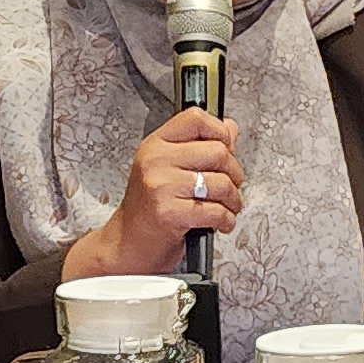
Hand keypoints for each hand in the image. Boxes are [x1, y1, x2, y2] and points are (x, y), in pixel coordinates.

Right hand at [64, 108, 242, 277]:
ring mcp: (160, 186)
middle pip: (218, 151)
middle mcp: (156, 161)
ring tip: (227, 206)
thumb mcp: (169, 168)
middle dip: (234, 173)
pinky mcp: (169, 212)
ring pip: (221, 183)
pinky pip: (216, 211)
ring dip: (233, 200)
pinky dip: (226, 219)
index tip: (226, 147)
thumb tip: (230, 128)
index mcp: (156, 144)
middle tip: (230, 186)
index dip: (220, 131)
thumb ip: (200, 146)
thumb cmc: (149, 208)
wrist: (129, 243)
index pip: (195, 118)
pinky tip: (220, 221)